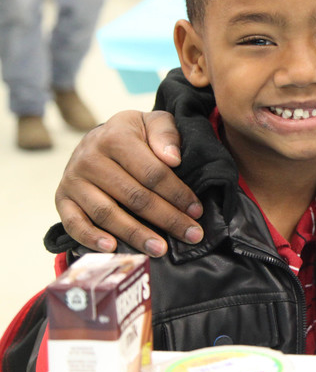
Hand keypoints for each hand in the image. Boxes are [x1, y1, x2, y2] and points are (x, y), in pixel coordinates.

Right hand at [55, 110, 203, 256]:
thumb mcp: (153, 122)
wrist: (100, 136)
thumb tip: (174, 158)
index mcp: (116, 138)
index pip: (153, 173)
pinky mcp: (62, 198)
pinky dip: (91, 238)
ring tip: (160, 249)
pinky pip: (74, 223)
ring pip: (107, 213)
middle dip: (166, 219)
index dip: (177, 194)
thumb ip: (166, 134)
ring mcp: (73, 180)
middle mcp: (90, 158)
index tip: (197, 212)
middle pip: (134, 197)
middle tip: (191, 236)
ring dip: (135, 234)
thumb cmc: (136, 134)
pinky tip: (112, 248)